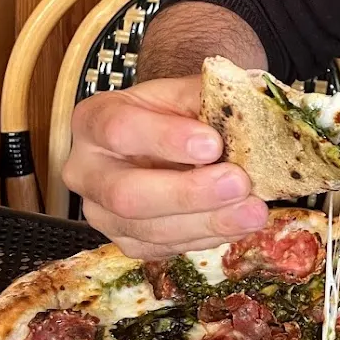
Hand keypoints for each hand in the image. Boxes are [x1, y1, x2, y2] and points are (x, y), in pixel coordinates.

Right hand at [63, 77, 266, 257]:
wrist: (162, 137)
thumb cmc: (171, 112)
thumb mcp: (183, 91)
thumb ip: (207, 98)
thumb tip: (246, 113)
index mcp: (93, 120)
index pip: (120, 130)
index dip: (167, 139)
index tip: (213, 144)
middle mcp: (86, 171)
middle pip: (127, 193)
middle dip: (188, 193)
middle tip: (239, 183)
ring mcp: (102, 213)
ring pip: (148, 229)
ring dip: (206, 222)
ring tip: (252, 211)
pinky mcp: (126, 241)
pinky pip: (163, 248)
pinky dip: (206, 237)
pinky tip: (238, 225)